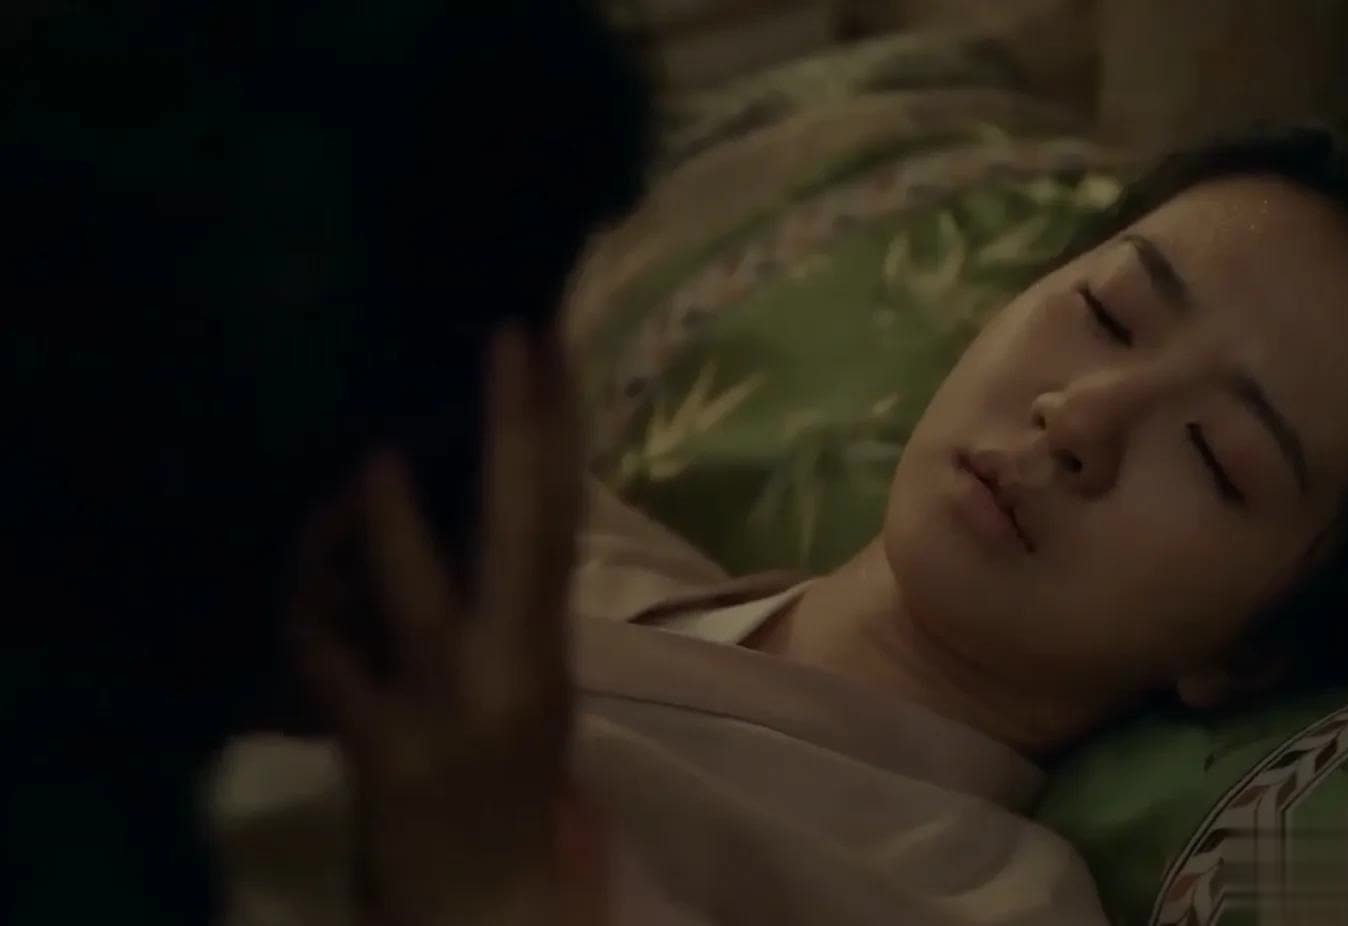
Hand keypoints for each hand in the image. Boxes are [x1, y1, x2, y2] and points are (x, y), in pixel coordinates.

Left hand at [294, 324, 603, 925]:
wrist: (486, 897)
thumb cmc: (511, 783)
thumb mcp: (529, 683)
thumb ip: (512, 601)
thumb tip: (486, 494)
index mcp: (547, 648)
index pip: (564, 522)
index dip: (561, 433)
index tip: (553, 349)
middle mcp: (510, 667)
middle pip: (524, 535)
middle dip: (517, 435)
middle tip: (510, 344)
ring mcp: (444, 707)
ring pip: (421, 596)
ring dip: (396, 525)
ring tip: (375, 465)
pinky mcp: (383, 749)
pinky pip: (332, 666)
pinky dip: (310, 620)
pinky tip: (299, 587)